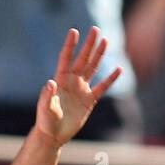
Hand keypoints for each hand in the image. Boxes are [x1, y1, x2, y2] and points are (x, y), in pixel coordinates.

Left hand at [34, 27, 122, 146]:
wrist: (54, 134)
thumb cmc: (46, 120)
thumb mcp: (45, 107)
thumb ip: (48, 95)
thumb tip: (51, 83)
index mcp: (60, 79)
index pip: (66, 58)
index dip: (70, 45)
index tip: (74, 31)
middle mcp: (72, 81)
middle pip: (82, 59)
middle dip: (89, 45)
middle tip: (95, 29)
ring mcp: (81, 89)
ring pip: (92, 68)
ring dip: (99, 55)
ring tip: (106, 41)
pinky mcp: (89, 100)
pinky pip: (102, 87)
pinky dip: (110, 79)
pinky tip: (119, 69)